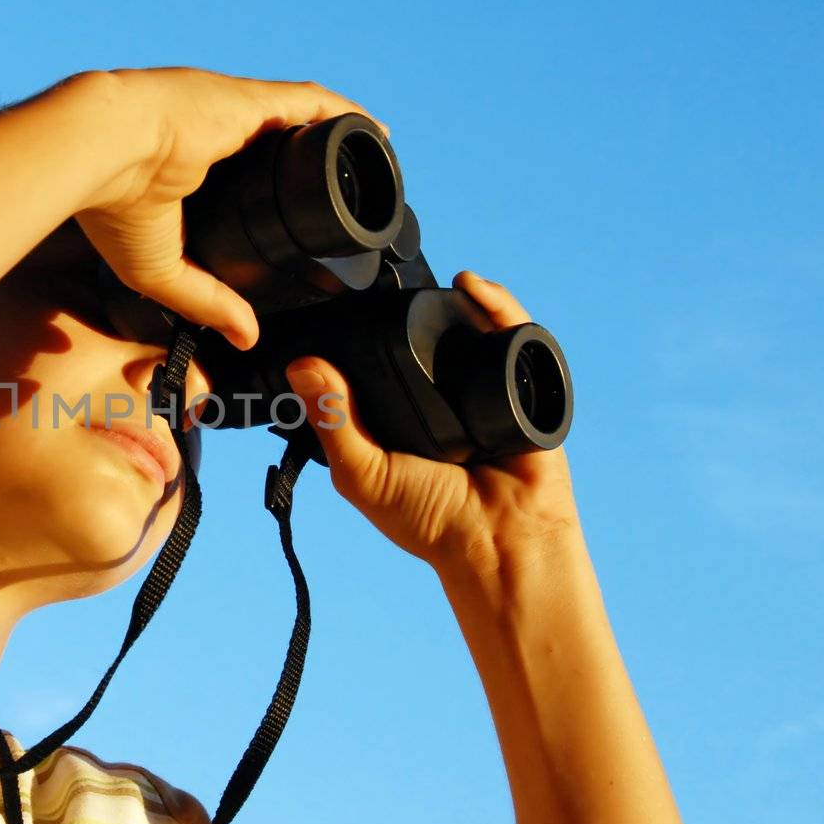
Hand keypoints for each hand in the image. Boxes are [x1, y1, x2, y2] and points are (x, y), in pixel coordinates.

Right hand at [71, 67, 377, 350]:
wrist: (98, 151)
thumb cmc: (111, 207)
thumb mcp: (160, 270)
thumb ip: (206, 301)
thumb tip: (244, 337)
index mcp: (190, 169)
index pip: (246, 178)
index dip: (278, 196)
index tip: (303, 220)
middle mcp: (216, 134)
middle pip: (280, 148)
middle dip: (315, 169)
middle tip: (349, 198)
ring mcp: (235, 113)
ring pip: (302, 124)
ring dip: (336, 141)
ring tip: (372, 164)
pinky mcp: (250, 100)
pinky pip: (312, 103)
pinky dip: (344, 115)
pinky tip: (376, 132)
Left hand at [284, 271, 582, 579]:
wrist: (500, 541)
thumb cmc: (430, 520)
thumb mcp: (364, 472)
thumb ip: (333, 420)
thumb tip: (301, 365)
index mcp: (396, 417)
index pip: (375, 366)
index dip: (359, 338)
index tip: (336, 306)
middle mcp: (438, 398)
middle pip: (422, 341)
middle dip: (407, 312)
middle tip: (384, 287)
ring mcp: (480, 389)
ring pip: (466, 331)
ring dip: (451, 301)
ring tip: (426, 281)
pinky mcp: (522, 386)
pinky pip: (512, 336)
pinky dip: (496, 306)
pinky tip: (470, 286)